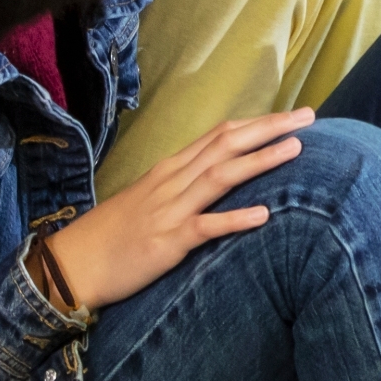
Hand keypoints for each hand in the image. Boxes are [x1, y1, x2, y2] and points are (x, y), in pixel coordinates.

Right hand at [46, 109, 307, 308]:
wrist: (71, 265)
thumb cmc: (112, 234)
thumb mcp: (148, 199)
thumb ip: (181, 184)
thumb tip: (217, 174)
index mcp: (169, 169)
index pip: (219, 135)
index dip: (257, 123)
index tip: (291, 115)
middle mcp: (171, 181)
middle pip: (226, 145)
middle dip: (269, 129)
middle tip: (309, 117)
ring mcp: (169, 210)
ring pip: (221, 177)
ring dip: (260, 161)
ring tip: (296, 149)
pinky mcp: (166, 243)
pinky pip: (205, 228)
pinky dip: (236, 219)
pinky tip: (265, 215)